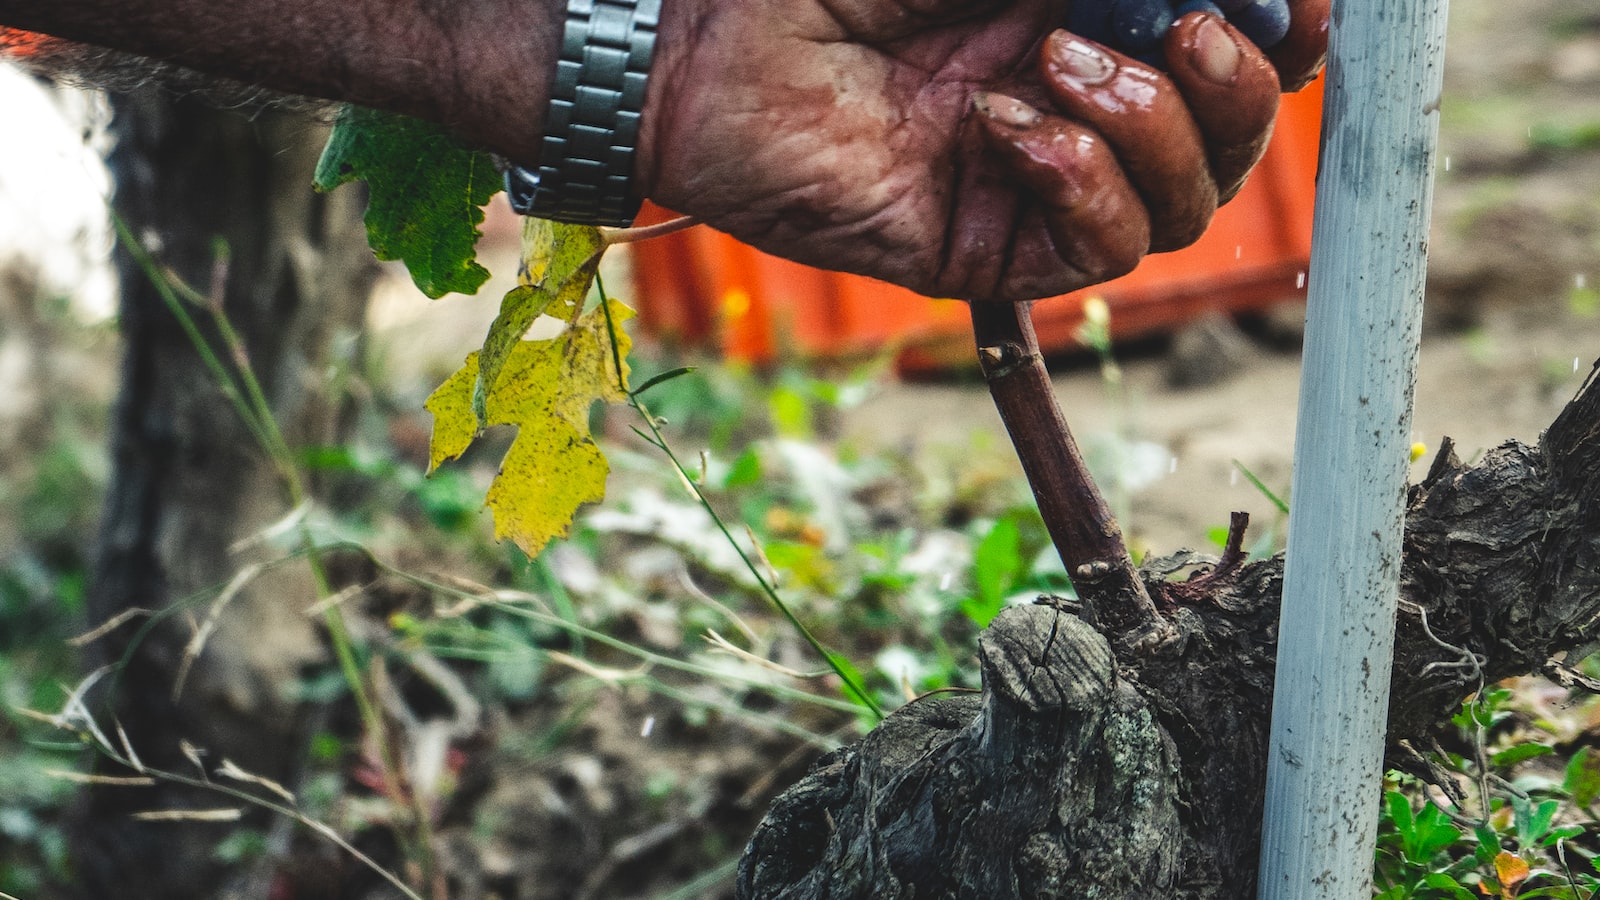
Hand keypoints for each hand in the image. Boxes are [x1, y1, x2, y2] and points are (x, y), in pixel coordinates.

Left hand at [639, 0, 1328, 301]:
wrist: (703, 39)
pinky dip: (1080, 184)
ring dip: (1151, 126)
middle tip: (1175, 23)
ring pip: (1186, 203)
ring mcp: (1034, 182)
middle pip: (1236, 135)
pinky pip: (1099, 250)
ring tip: (1054, 59)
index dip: (1290, 32)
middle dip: (1234, 82)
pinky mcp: (984, 249)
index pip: (1240, 48)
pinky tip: (1002, 128)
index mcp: (1090, 15)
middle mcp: (1079, 102)